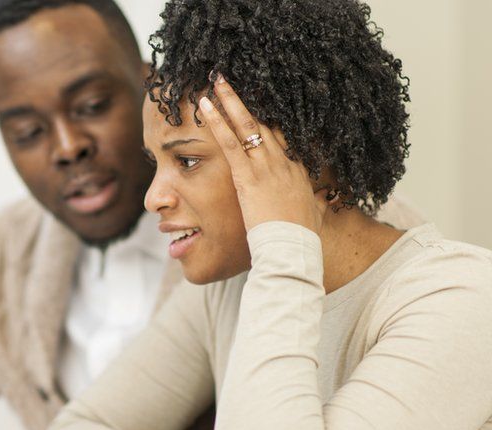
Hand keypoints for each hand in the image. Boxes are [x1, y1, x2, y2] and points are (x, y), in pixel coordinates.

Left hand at [197, 75, 327, 233]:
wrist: (292, 248)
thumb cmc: (301, 237)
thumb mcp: (314, 215)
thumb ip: (318, 203)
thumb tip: (324, 201)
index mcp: (298, 170)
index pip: (283, 136)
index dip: (271, 117)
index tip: (261, 101)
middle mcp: (283, 162)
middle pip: (265, 123)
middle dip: (248, 101)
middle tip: (232, 81)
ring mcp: (266, 166)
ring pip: (247, 125)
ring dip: (230, 100)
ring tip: (217, 81)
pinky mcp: (248, 175)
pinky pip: (230, 142)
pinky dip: (217, 122)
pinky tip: (205, 106)